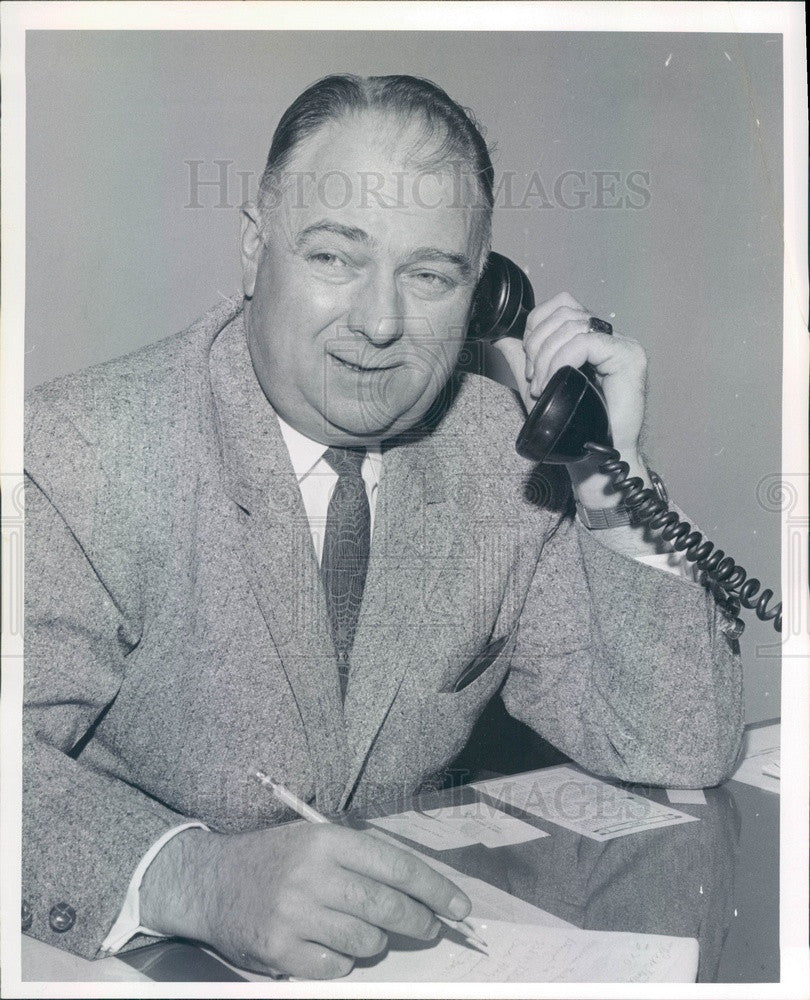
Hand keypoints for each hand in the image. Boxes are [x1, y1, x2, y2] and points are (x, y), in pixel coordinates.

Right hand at [140, 822, 470, 979]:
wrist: (209, 882)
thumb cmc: (272, 860)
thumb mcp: (313, 840)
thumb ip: (360, 860)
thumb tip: (418, 892)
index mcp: (326, 841)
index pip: (396, 866)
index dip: (434, 889)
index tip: (460, 907)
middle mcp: (312, 875)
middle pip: (388, 908)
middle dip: (419, 922)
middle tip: (429, 928)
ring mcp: (295, 915)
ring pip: (367, 943)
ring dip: (373, 943)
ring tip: (358, 930)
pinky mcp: (280, 951)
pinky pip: (337, 968)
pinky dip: (341, 962)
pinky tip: (326, 946)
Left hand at [494, 291, 647, 456]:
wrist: (594, 456)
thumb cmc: (573, 426)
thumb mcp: (538, 386)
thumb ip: (522, 361)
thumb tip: (502, 337)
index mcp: (591, 337)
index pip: (562, 305)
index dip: (536, 326)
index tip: (528, 362)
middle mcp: (609, 337)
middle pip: (564, 311)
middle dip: (537, 343)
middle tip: (533, 377)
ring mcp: (622, 344)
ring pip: (573, 324)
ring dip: (546, 356)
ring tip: (542, 384)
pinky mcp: (628, 356)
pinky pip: (586, 342)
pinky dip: (562, 360)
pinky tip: (555, 381)